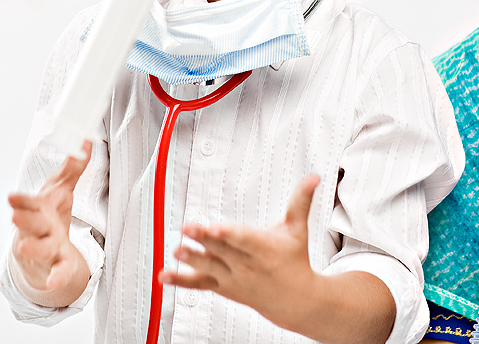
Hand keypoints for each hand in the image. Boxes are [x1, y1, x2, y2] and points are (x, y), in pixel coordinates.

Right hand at [8, 140, 91, 303]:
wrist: (43, 253)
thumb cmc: (48, 217)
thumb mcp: (60, 189)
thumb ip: (73, 166)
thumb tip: (85, 139)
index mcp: (38, 210)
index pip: (27, 203)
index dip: (20, 201)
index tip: (11, 197)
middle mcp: (39, 230)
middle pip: (31, 224)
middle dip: (23, 220)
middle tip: (14, 216)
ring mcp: (46, 249)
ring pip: (40, 248)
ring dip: (33, 247)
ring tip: (26, 247)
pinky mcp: (57, 265)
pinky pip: (58, 272)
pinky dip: (56, 277)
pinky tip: (55, 281)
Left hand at [160, 174, 321, 331]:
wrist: (296, 300)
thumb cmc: (295, 260)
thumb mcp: (298, 229)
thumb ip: (300, 201)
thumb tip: (314, 177)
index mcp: (265, 248)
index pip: (243, 239)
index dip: (228, 234)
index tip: (213, 227)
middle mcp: (248, 265)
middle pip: (222, 250)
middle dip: (204, 240)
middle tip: (187, 229)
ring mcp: (234, 278)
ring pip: (209, 268)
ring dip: (191, 259)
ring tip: (177, 250)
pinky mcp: (223, 287)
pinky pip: (200, 285)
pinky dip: (181, 281)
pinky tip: (165, 275)